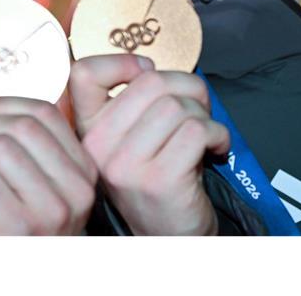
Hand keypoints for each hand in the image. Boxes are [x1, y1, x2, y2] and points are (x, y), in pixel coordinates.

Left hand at [0, 95, 97, 234]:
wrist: (21, 278)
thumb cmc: (21, 232)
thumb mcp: (37, 185)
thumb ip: (25, 148)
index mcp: (83, 169)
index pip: (45, 112)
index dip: (1, 103)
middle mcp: (77, 187)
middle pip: (20, 126)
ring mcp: (53, 207)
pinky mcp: (23, 224)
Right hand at [69, 54, 230, 234]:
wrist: (169, 238)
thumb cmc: (158, 180)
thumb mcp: (130, 140)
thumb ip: (133, 104)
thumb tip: (154, 67)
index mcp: (88, 131)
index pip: (84, 74)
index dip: (120, 61)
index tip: (146, 72)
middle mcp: (98, 147)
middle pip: (149, 82)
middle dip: (186, 88)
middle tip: (196, 109)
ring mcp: (125, 164)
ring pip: (176, 106)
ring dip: (204, 115)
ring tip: (206, 134)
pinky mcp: (158, 179)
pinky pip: (196, 130)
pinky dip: (217, 134)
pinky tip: (215, 149)